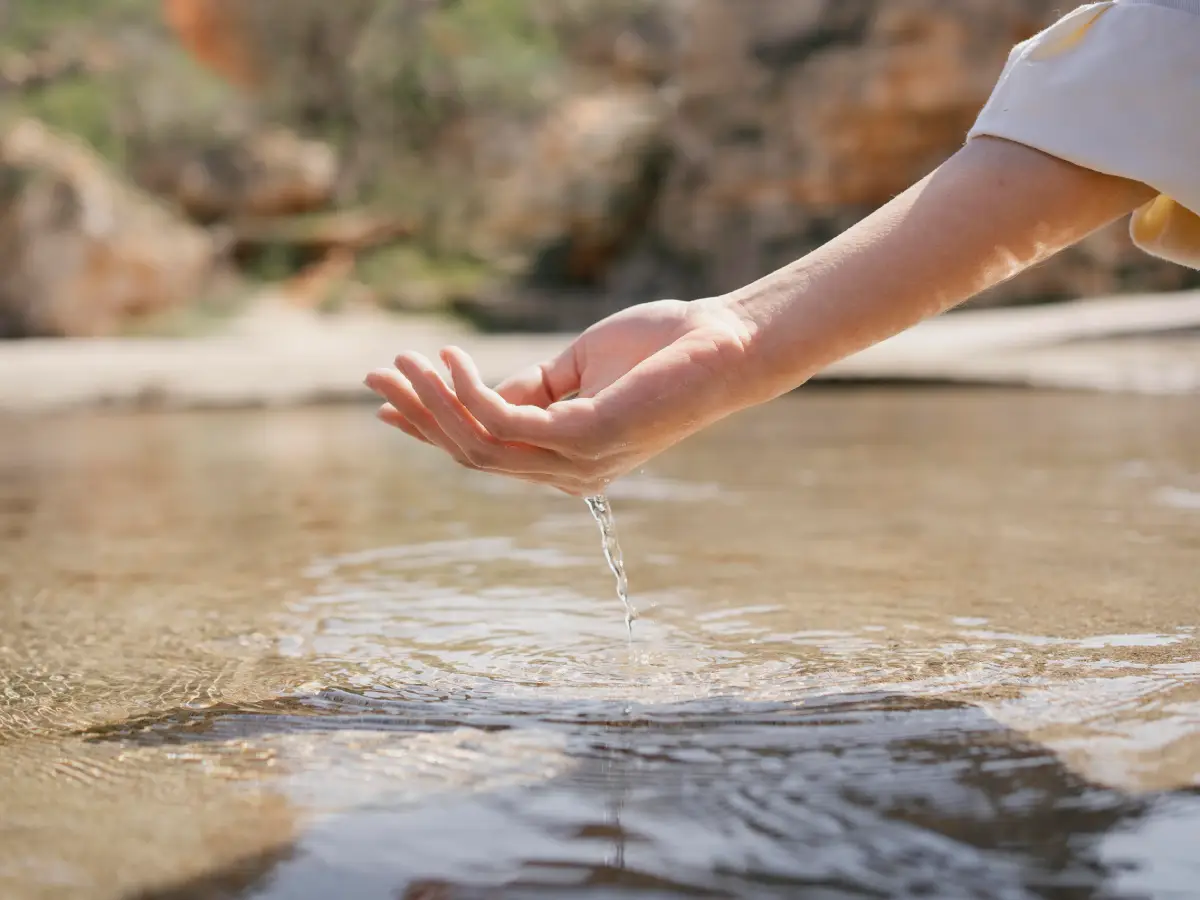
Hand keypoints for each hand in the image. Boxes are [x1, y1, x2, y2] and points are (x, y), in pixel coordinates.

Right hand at [364, 298, 755, 495]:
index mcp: (566, 458)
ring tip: (401, 360)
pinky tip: (449, 359)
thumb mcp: (576, 368)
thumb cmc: (661, 349)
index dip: (431, 426)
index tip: (386, 402)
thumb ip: (528, 387)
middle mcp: (568, 472)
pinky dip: (468, 391)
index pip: (485, 450)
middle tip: (374, 375)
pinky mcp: (586, 439)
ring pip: (478, 444)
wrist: (726, 342)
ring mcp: (577, 462)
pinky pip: (505, 422)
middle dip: (418, 414)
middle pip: (470, 453)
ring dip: (432, 401)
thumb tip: (472, 388)